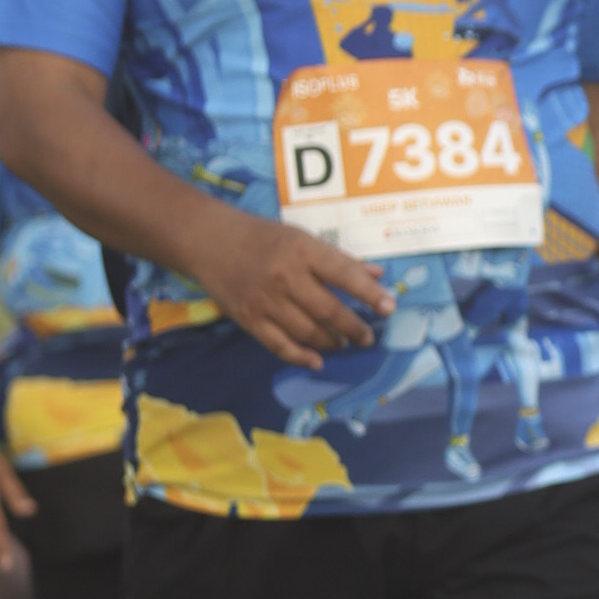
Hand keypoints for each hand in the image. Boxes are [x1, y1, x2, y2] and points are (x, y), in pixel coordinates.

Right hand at [186, 201, 395, 373]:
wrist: (209, 241)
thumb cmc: (263, 237)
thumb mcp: (302, 238)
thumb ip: (340, 259)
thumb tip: (378, 275)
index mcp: (302, 251)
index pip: (344, 275)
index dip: (369, 294)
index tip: (389, 307)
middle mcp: (285, 277)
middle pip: (328, 310)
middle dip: (354, 327)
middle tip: (368, 336)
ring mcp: (265, 301)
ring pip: (307, 331)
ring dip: (331, 342)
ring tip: (344, 343)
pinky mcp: (249, 319)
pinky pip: (279, 345)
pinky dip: (301, 356)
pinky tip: (317, 361)